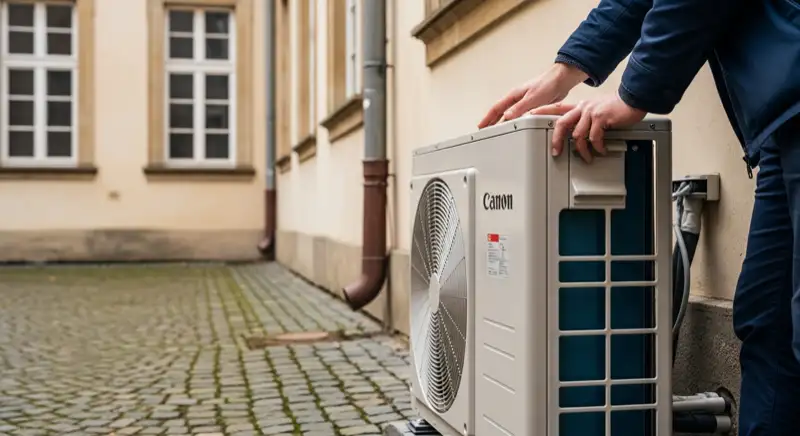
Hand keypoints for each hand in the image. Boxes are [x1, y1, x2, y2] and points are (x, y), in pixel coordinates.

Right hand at [477, 63, 587, 128]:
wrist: (562, 79)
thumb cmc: (548, 84)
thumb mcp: (532, 98)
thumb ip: (519, 108)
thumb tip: (506, 117)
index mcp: (514, 95)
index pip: (496, 108)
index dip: (487, 118)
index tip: (481, 126)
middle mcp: (517, 98)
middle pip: (500, 112)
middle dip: (491, 121)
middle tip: (484, 131)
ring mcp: (523, 102)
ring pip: (509, 114)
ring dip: (501, 122)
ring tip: (496, 131)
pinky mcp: (531, 105)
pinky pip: (518, 115)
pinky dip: (513, 122)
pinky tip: (514, 126)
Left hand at [529, 93, 645, 162]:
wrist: (633, 100)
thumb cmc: (616, 107)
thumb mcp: (597, 110)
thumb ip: (586, 119)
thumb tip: (579, 134)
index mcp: (580, 106)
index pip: (557, 107)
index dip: (542, 111)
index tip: (530, 115)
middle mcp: (582, 108)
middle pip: (561, 123)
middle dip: (556, 140)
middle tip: (556, 152)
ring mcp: (591, 112)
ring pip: (577, 134)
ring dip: (582, 150)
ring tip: (587, 157)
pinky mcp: (601, 118)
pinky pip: (593, 137)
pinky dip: (596, 147)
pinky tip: (600, 150)